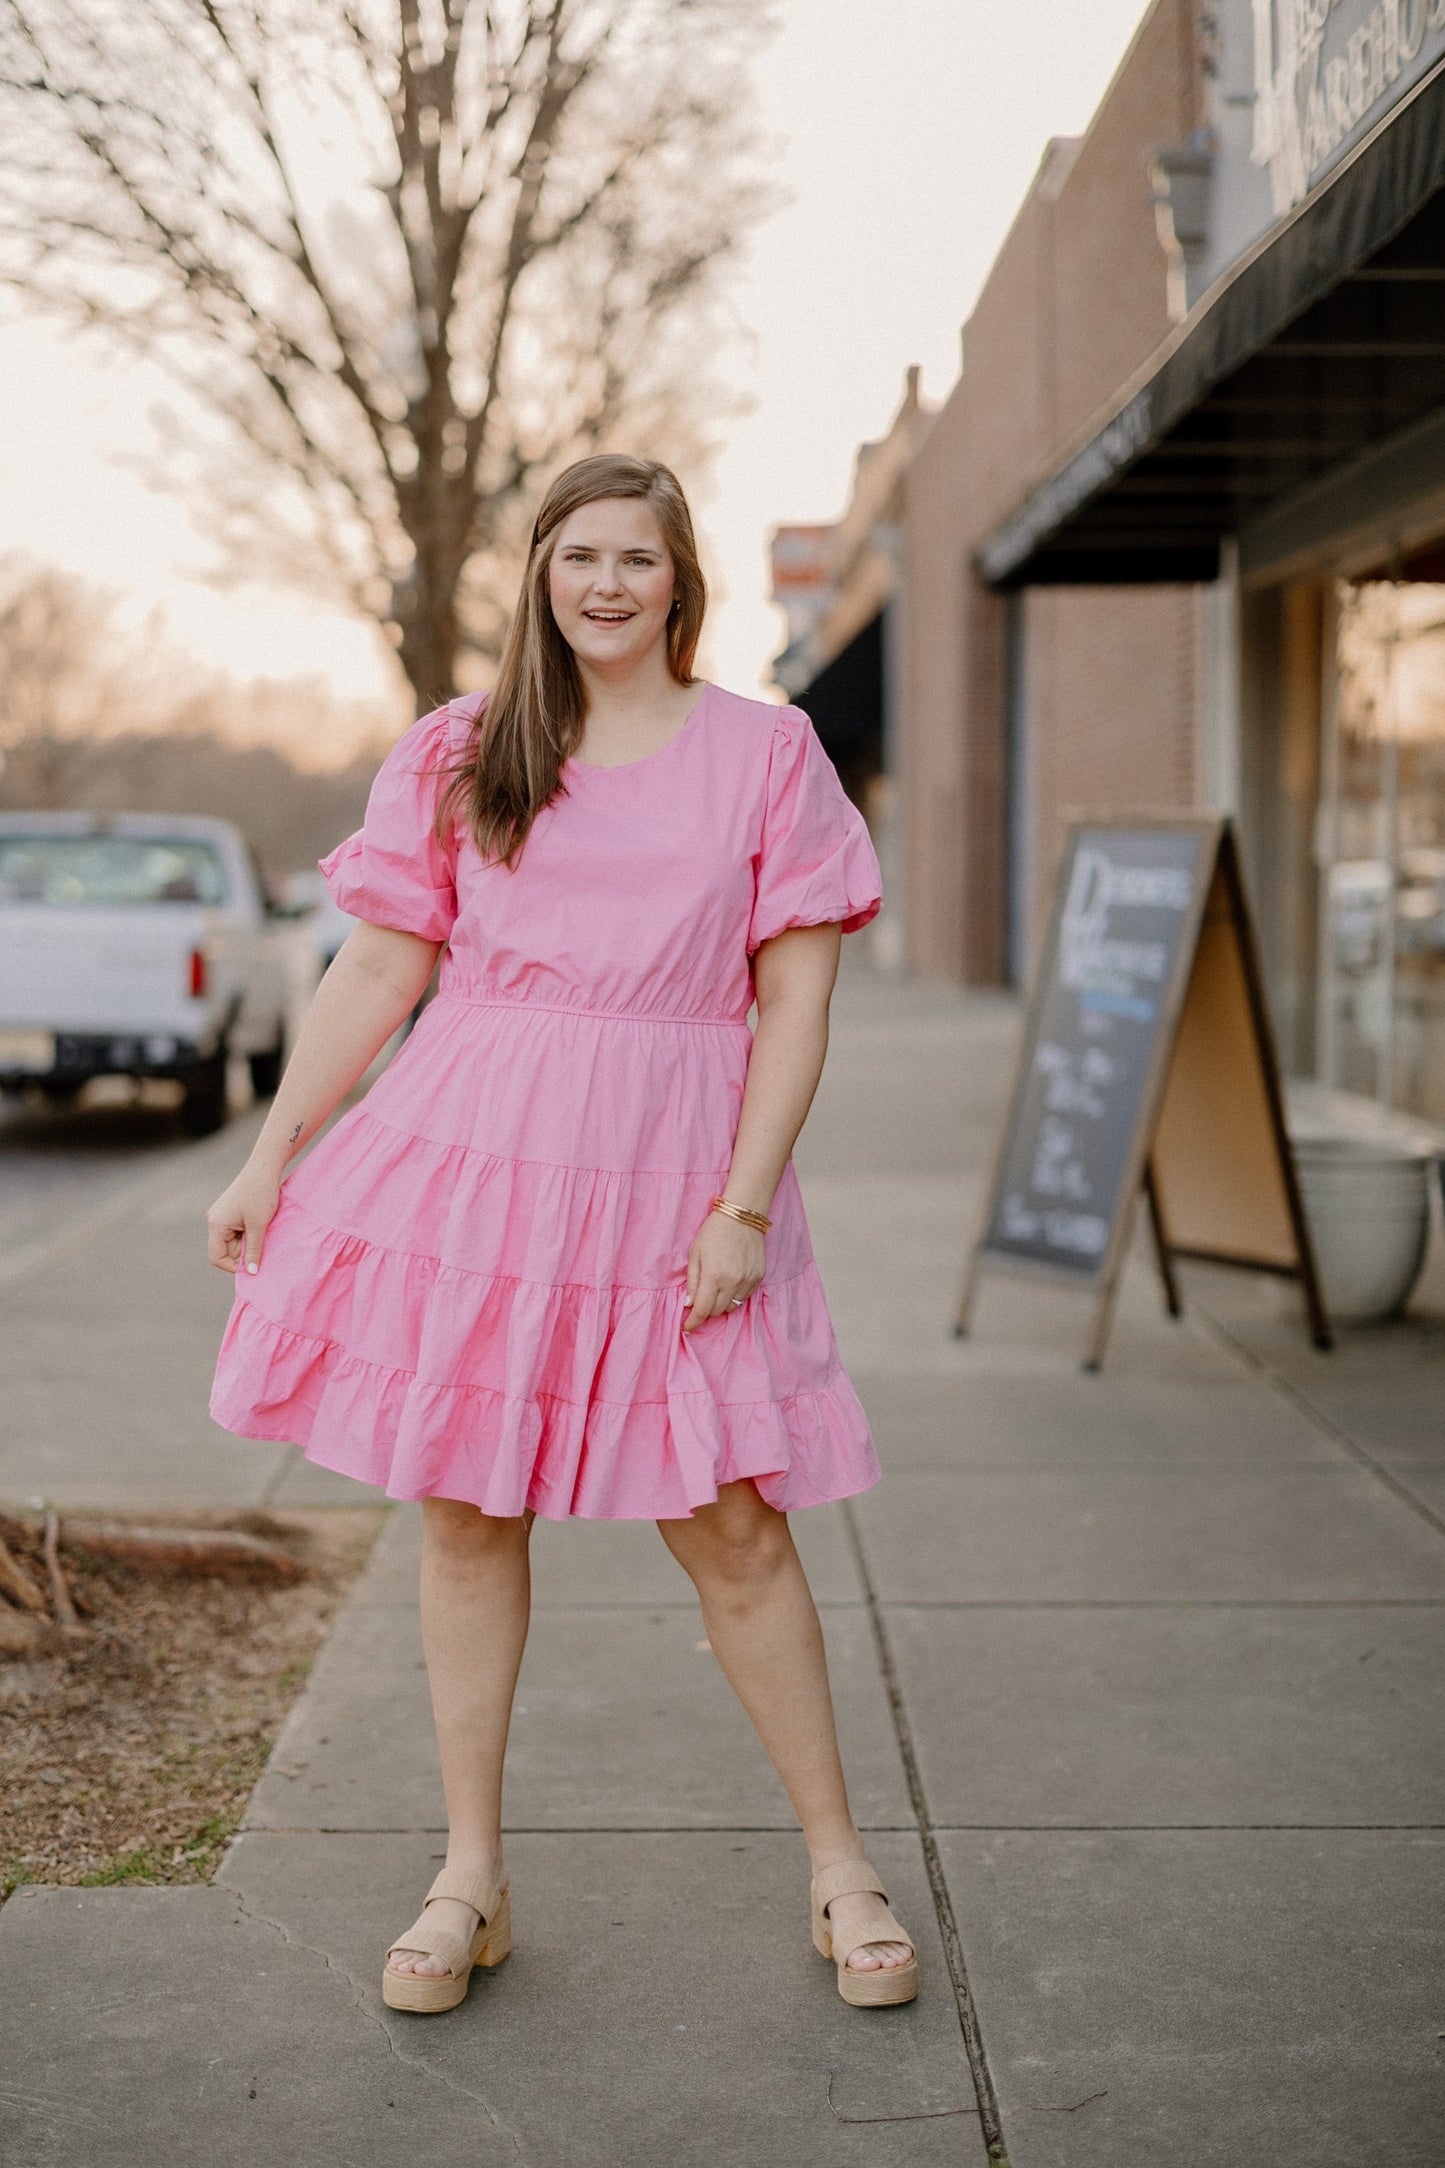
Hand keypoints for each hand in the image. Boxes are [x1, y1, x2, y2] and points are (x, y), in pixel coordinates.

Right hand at [206, 1160, 281, 1275]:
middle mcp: (215, 1220)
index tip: (253, 1267)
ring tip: (264, 1230)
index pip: (217, 1257)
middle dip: (244, 1252)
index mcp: (216, 1225)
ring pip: (235, 1240)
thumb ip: (254, 1250)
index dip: (233, 1266)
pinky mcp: (232, 1211)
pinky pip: (238, 1231)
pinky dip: (250, 1232)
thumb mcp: (258, 1226)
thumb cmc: (260, 1194)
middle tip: (263, 1245)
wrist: (265, 1167)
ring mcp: (223, 1215)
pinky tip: (261, 1224)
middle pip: (226, 1249)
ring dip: (249, 1241)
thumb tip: (252, 1273)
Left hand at [683, 1210, 764, 1331]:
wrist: (742, 1216)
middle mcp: (732, 1281)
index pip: (702, 1310)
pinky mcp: (758, 1277)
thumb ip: (692, 1282)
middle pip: (717, 1311)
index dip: (693, 1322)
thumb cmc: (714, 1232)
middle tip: (700, 1299)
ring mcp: (748, 1280)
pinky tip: (730, 1281)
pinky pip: (744, 1296)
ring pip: (732, 1306)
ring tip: (716, 1288)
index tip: (688, 1328)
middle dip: (706, 1309)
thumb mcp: (695, 1254)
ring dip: (721, 1303)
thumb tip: (690, 1304)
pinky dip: (735, 1295)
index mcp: (713, 1276)